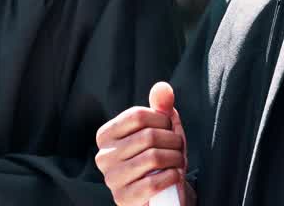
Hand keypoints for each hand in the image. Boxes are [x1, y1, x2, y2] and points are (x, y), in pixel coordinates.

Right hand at [95, 82, 192, 205]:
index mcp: (106, 135)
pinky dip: (172, 176)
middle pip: (148, 136)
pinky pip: (153, 182)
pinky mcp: (123, 198)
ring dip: (176, 158)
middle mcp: (103, 157)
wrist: (162, 194)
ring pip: (153, 157)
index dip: (162, 120)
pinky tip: (174, 176)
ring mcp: (111, 179)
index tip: (170, 129)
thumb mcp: (162, 129)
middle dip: (173, 141)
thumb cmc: (161, 156)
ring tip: (179, 161)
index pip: (137, 115)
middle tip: (179, 148)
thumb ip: (161, 107)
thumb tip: (162, 88)